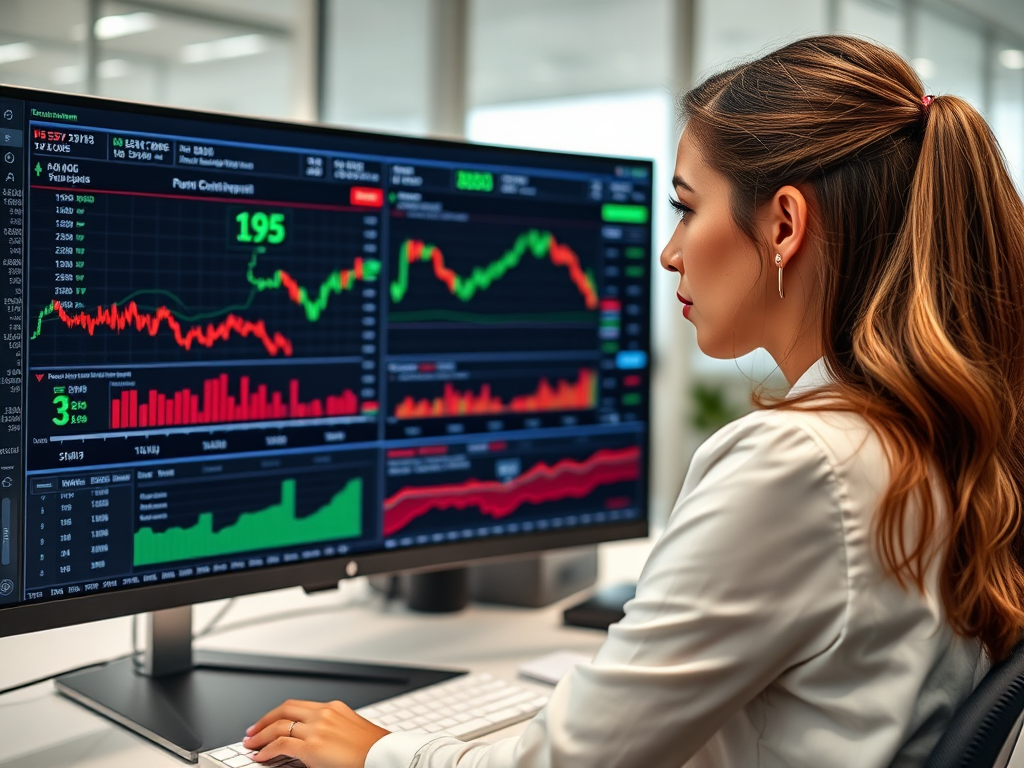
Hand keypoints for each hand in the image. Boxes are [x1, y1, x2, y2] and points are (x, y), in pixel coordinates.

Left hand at [243, 698, 389, 767]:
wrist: (385, 756)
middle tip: (253, 730)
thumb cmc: (374, 749)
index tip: (270, 721)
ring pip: (279, 726)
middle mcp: (323, 714)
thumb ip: (332, 730)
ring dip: (260, 735)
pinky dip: (266, 750)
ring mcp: (317, 729)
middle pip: (284, 710)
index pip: (298, 706)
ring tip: (251, 744)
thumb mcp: (352, 731)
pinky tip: (259, 756)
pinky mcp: (312, 747)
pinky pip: (281, 745)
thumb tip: (317, 741)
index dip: (279, 714)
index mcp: (334, 708)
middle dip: (265, 720)